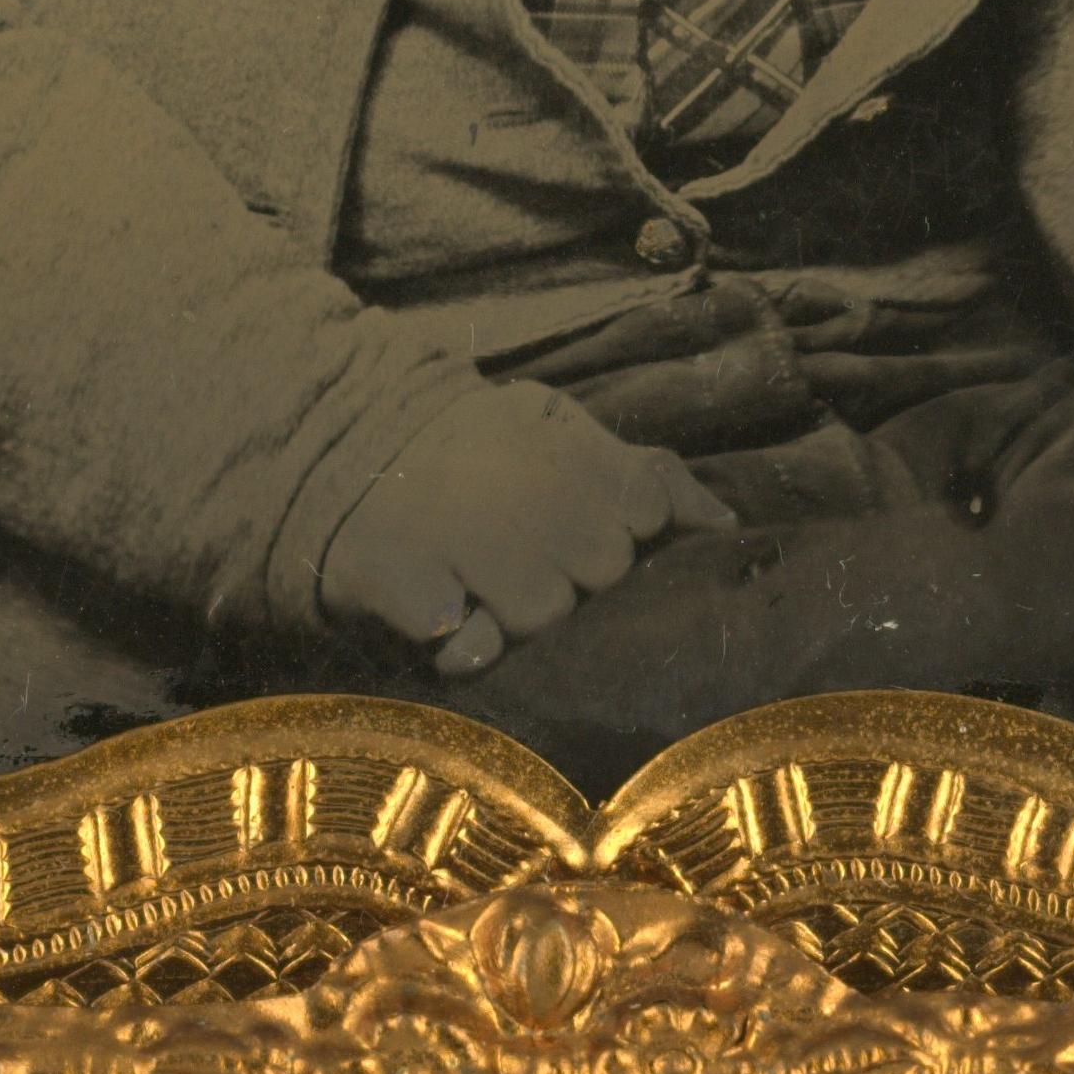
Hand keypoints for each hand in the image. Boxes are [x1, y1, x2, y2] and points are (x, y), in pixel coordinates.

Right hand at [321, 382, 735, 676]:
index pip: (644, 508)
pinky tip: (440, 603)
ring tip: (478, 582)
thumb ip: (645, 475)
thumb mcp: (562, 435)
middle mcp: (517, 482)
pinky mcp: (394, 573)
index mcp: (560, 444)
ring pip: (535, 615)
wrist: (347, 441)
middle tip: (521, 553)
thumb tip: (726, 526)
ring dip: (511, 617)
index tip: (584, 526)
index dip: (624, 531)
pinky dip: (453, 636)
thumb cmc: (475, 451)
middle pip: (599, 572)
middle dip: (572, 579)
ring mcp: (453, 529)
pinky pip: (455, 638)